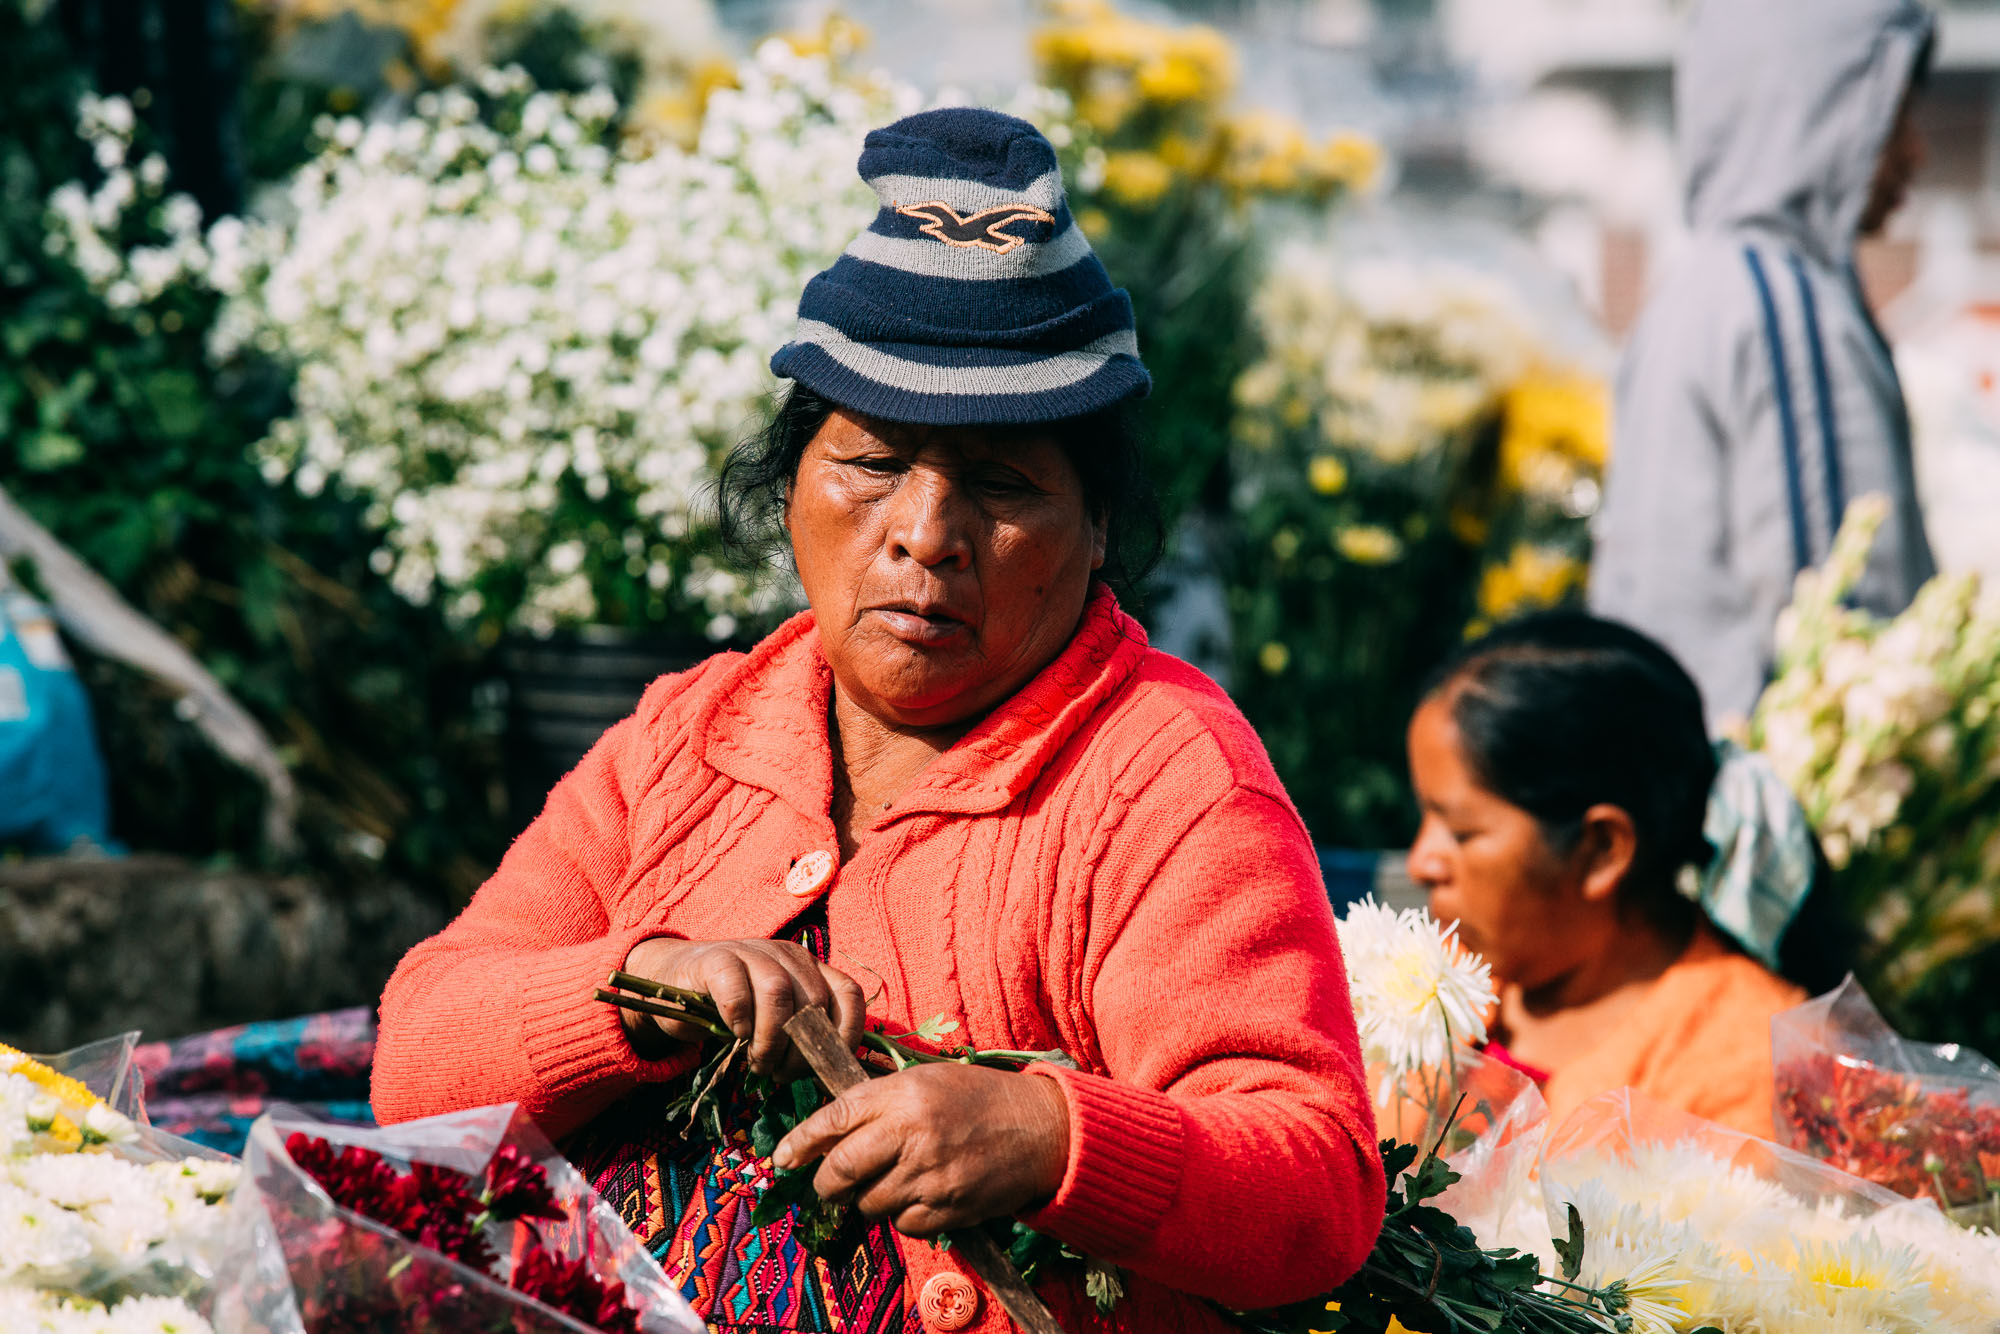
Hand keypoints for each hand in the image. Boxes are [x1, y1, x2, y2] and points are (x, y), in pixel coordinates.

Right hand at [620, 937, 866, 1076]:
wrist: (675, 980)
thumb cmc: (732, 1009)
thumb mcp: (774, 1021)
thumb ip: (801, 1034)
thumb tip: (828, 1070)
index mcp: (809, 968)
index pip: (848, 993)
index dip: (846, 1032)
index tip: (828, 1065)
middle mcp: (786, 955)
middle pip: (813, 999)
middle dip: (801, 1048)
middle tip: (781, 1073)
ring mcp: (751, 951)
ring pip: (778, 991)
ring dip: (771, 1038)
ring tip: (758, 1062)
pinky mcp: (716, 958)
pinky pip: (736, 989)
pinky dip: (740, 1019)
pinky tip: (736, 1034)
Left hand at [771, 1062, 1069, 1236]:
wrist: (1041, 1129)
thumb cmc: (979, 1098)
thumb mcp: (926, 1079)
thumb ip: (879, 1099)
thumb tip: (829, 1129)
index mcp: (903, 1094)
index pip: (834, 1119)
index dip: (801, 1143)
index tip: (782, 1158)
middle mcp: (912, 1133)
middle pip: (841, 1171)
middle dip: (828, 1182)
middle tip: (832, 1183)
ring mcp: (930, 1174)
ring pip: (869, 1203)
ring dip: (870, 1198)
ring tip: (894, 1180)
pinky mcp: (949, 1207)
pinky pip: (903, 1224)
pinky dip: (903, 1215)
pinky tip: (921, 1195)